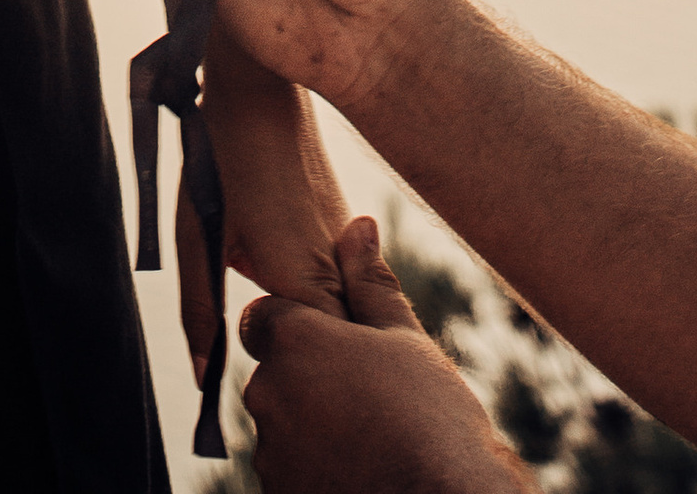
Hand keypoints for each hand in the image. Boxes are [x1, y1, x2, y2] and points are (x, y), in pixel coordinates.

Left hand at [242, 218, 519, 490]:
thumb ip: (370, 283)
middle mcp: (268, 394)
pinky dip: (316, 469)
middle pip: (275, 375)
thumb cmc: (430, 418)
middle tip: (366, 397)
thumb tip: (358, 227)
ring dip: (312, 427)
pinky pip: (291, 470)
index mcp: (292, 342)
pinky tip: (362, 468)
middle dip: (309, 380)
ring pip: (283, 426)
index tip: (338, 348)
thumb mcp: (405, 339)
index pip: (265, 318)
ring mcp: (272, 453)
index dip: (301, 329)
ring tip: (372, 437)